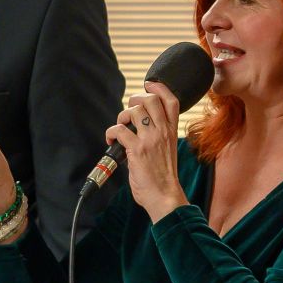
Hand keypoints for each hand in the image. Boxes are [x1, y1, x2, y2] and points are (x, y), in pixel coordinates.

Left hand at [108, 82, 186, 220]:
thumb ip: (158, 137)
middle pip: (150, 100)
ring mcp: (151, 139)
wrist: (165, 197)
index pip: (172, 101)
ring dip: (122, 116)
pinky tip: (111, 140)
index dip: (159, 88)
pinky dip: (111, 132)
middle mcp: (163, 132)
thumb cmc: (164, 179)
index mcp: (172, 132)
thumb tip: (136, 130)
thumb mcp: (168, 151)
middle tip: (129, 111)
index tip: (149, 85)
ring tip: (120, 128)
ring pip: (134, 111)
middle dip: (135, 99)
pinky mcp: (137, 149)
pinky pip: (120, 129)